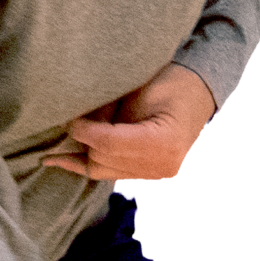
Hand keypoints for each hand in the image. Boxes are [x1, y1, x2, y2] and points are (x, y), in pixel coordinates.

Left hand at [44, 62, 216, 181]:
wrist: (198, 94)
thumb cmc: (172, 84)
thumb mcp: (140, 94)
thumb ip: (110, 113)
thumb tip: (75, 122)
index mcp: (164, 142)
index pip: (110, 144)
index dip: (84, 131)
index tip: (70, 118)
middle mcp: (163, 166)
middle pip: (104, 161)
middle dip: (83, 142)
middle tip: (72, 120)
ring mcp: (158, 175)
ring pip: (103, 172)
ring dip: (83, 155)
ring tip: (61, 142)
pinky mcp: (150, 176)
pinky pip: (111, 174)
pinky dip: (89, 163)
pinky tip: (61, 160)